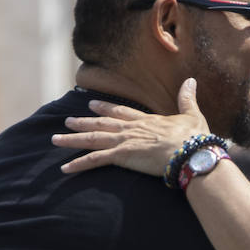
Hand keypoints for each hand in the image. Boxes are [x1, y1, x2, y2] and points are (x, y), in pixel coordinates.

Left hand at [52, 78, 210, 176]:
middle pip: (101, 123)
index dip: (105, 108)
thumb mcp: (191, 115)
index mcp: (146, 120)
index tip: (92, 104)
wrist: (190, 152)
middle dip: (82, 122)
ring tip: (55, 139)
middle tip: (66, 121)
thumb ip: (187, 99)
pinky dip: (79, 163)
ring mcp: (124, 141)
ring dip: (72, 139)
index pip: (120, 112)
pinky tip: (64, 168)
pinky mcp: (121, 155)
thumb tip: (191, 80)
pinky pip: (94, 160)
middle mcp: (131, 128)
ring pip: (92, 138)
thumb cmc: (193, 138)